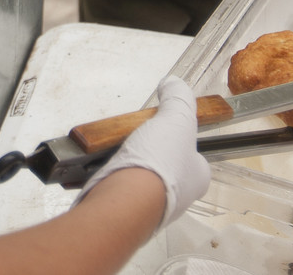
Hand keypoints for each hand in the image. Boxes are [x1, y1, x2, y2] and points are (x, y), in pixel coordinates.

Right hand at [75, 76, 210, 227]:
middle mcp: (176, 197)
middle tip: (134, 133)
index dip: (180, 139)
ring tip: (111, 144)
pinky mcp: (122, 210)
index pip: (194, 157)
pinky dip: (105, 173)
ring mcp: (148, 206)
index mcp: (196, 179)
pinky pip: (115, 186)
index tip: (164, 127)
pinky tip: (96, 161)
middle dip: (147, 149)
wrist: (125, 200)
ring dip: (124, 160)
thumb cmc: (160, 163)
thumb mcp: (177, 120)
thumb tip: (174, 83)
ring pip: (137, 176)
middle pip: (162, 165)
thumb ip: (178, 99)